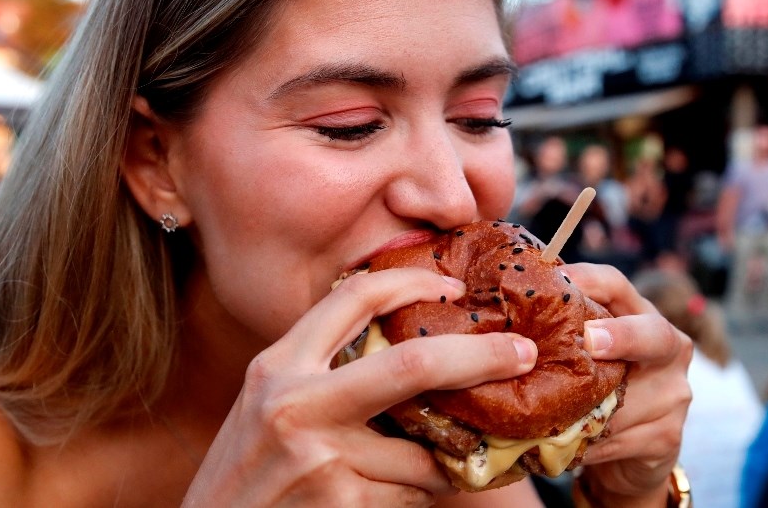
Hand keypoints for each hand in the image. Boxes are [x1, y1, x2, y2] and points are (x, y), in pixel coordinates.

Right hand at [183, 269, 538, 507]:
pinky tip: (392, 495)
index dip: (412, 282)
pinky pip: (413, 494)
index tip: (453, 288)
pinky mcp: (344, 505)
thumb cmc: (245, 471)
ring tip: (426, 460)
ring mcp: (323, 458)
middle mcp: (298, 404)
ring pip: (424, 451)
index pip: (352, 298)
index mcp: (278, 366)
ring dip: (442, 458)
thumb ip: (321, 371)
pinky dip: (419, 494)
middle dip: (481, 356)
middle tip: (522, 352)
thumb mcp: (266, 404)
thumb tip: (410, 346)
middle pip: (414, 364)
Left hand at [567, 263, 692, 507]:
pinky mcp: (667, 438)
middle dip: (622, 336)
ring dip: (584, 405)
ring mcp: (673, 396)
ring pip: (629, 397)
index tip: (558, 283)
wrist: (630, 455)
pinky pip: (619, 439)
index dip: (588, 280)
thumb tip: (496, 320)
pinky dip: (585, 441)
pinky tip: (558, 442)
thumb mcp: (582, 355)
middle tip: (590, 341)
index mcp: (641, 316)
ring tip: (545, 407)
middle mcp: (669, 350)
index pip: (617, 286)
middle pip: (653, 333)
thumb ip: (558, 335)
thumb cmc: (597, 390)